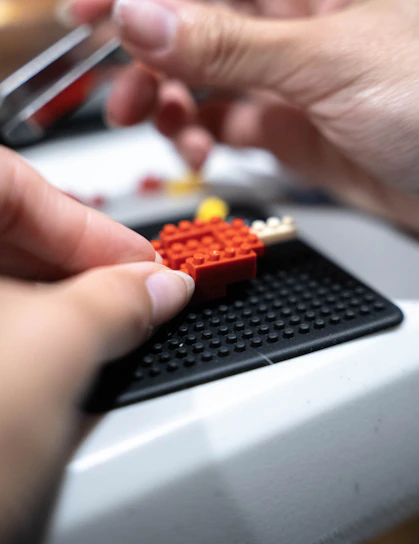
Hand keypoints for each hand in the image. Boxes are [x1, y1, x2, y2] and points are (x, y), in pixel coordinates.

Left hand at [0, 146, 193, 541]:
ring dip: (63, 299)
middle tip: (140, 293)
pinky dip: (34, 326)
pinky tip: (67, 345)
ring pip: (3, 279)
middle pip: (9, 231)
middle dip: (83, 265)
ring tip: (112, 324)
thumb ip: (117, 305)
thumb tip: (163, 286)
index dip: (90, 225)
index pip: (15, 184)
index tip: (147, 260)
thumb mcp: (47, 355)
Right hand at [63, 0, 418, 231]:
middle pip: (195, 22)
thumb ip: (230, 47)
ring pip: (203, 76)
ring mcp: (287, 76)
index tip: (89, 9)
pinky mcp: (287, 125)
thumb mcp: (328, 63)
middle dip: (147, 54)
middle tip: (119, 88)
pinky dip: (200, 134)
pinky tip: (198, 147)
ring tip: (160, 125)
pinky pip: (224, 121)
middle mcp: (295, 22)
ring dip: (169, 101)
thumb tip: (145, 19)